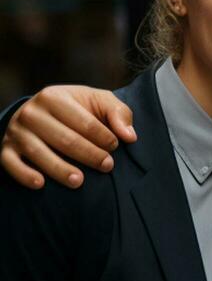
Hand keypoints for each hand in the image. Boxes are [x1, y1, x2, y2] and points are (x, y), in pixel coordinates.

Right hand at [1, 85, 135, 188]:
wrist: (43, 112)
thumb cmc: (78, 109)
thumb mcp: (99, 102)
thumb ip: (119, 114)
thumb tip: (129, 136)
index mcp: (54, 97)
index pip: (84, 122)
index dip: (103, 136)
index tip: (116, 147)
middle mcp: (31, 113)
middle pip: (64, 139)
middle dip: (89, 154)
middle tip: (107, 166)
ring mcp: (16, 132)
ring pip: (38, 153)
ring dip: (60, 169)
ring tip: (80, 181)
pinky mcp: (6, 149)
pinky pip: (10, 164)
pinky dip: (24, 174)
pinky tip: (41, 184)